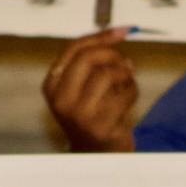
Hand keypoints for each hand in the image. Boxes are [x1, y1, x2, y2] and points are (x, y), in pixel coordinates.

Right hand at [44, 29, 138, 152]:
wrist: (97, 155)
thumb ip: (91, 61)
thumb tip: (119, 32)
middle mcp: (61, 100)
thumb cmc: (92, 115)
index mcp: (52, 85)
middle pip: (88, 58)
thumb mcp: (81, 87)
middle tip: (125, 62)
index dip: (101, 36)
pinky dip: (133, 90)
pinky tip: (130, 96)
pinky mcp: (101, 127)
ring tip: (128, 81)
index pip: (75, 49)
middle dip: (113, 55)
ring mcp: (80, 115)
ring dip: (125, 74)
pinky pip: (124, 94)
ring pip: (108, 75)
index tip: (123, 31)